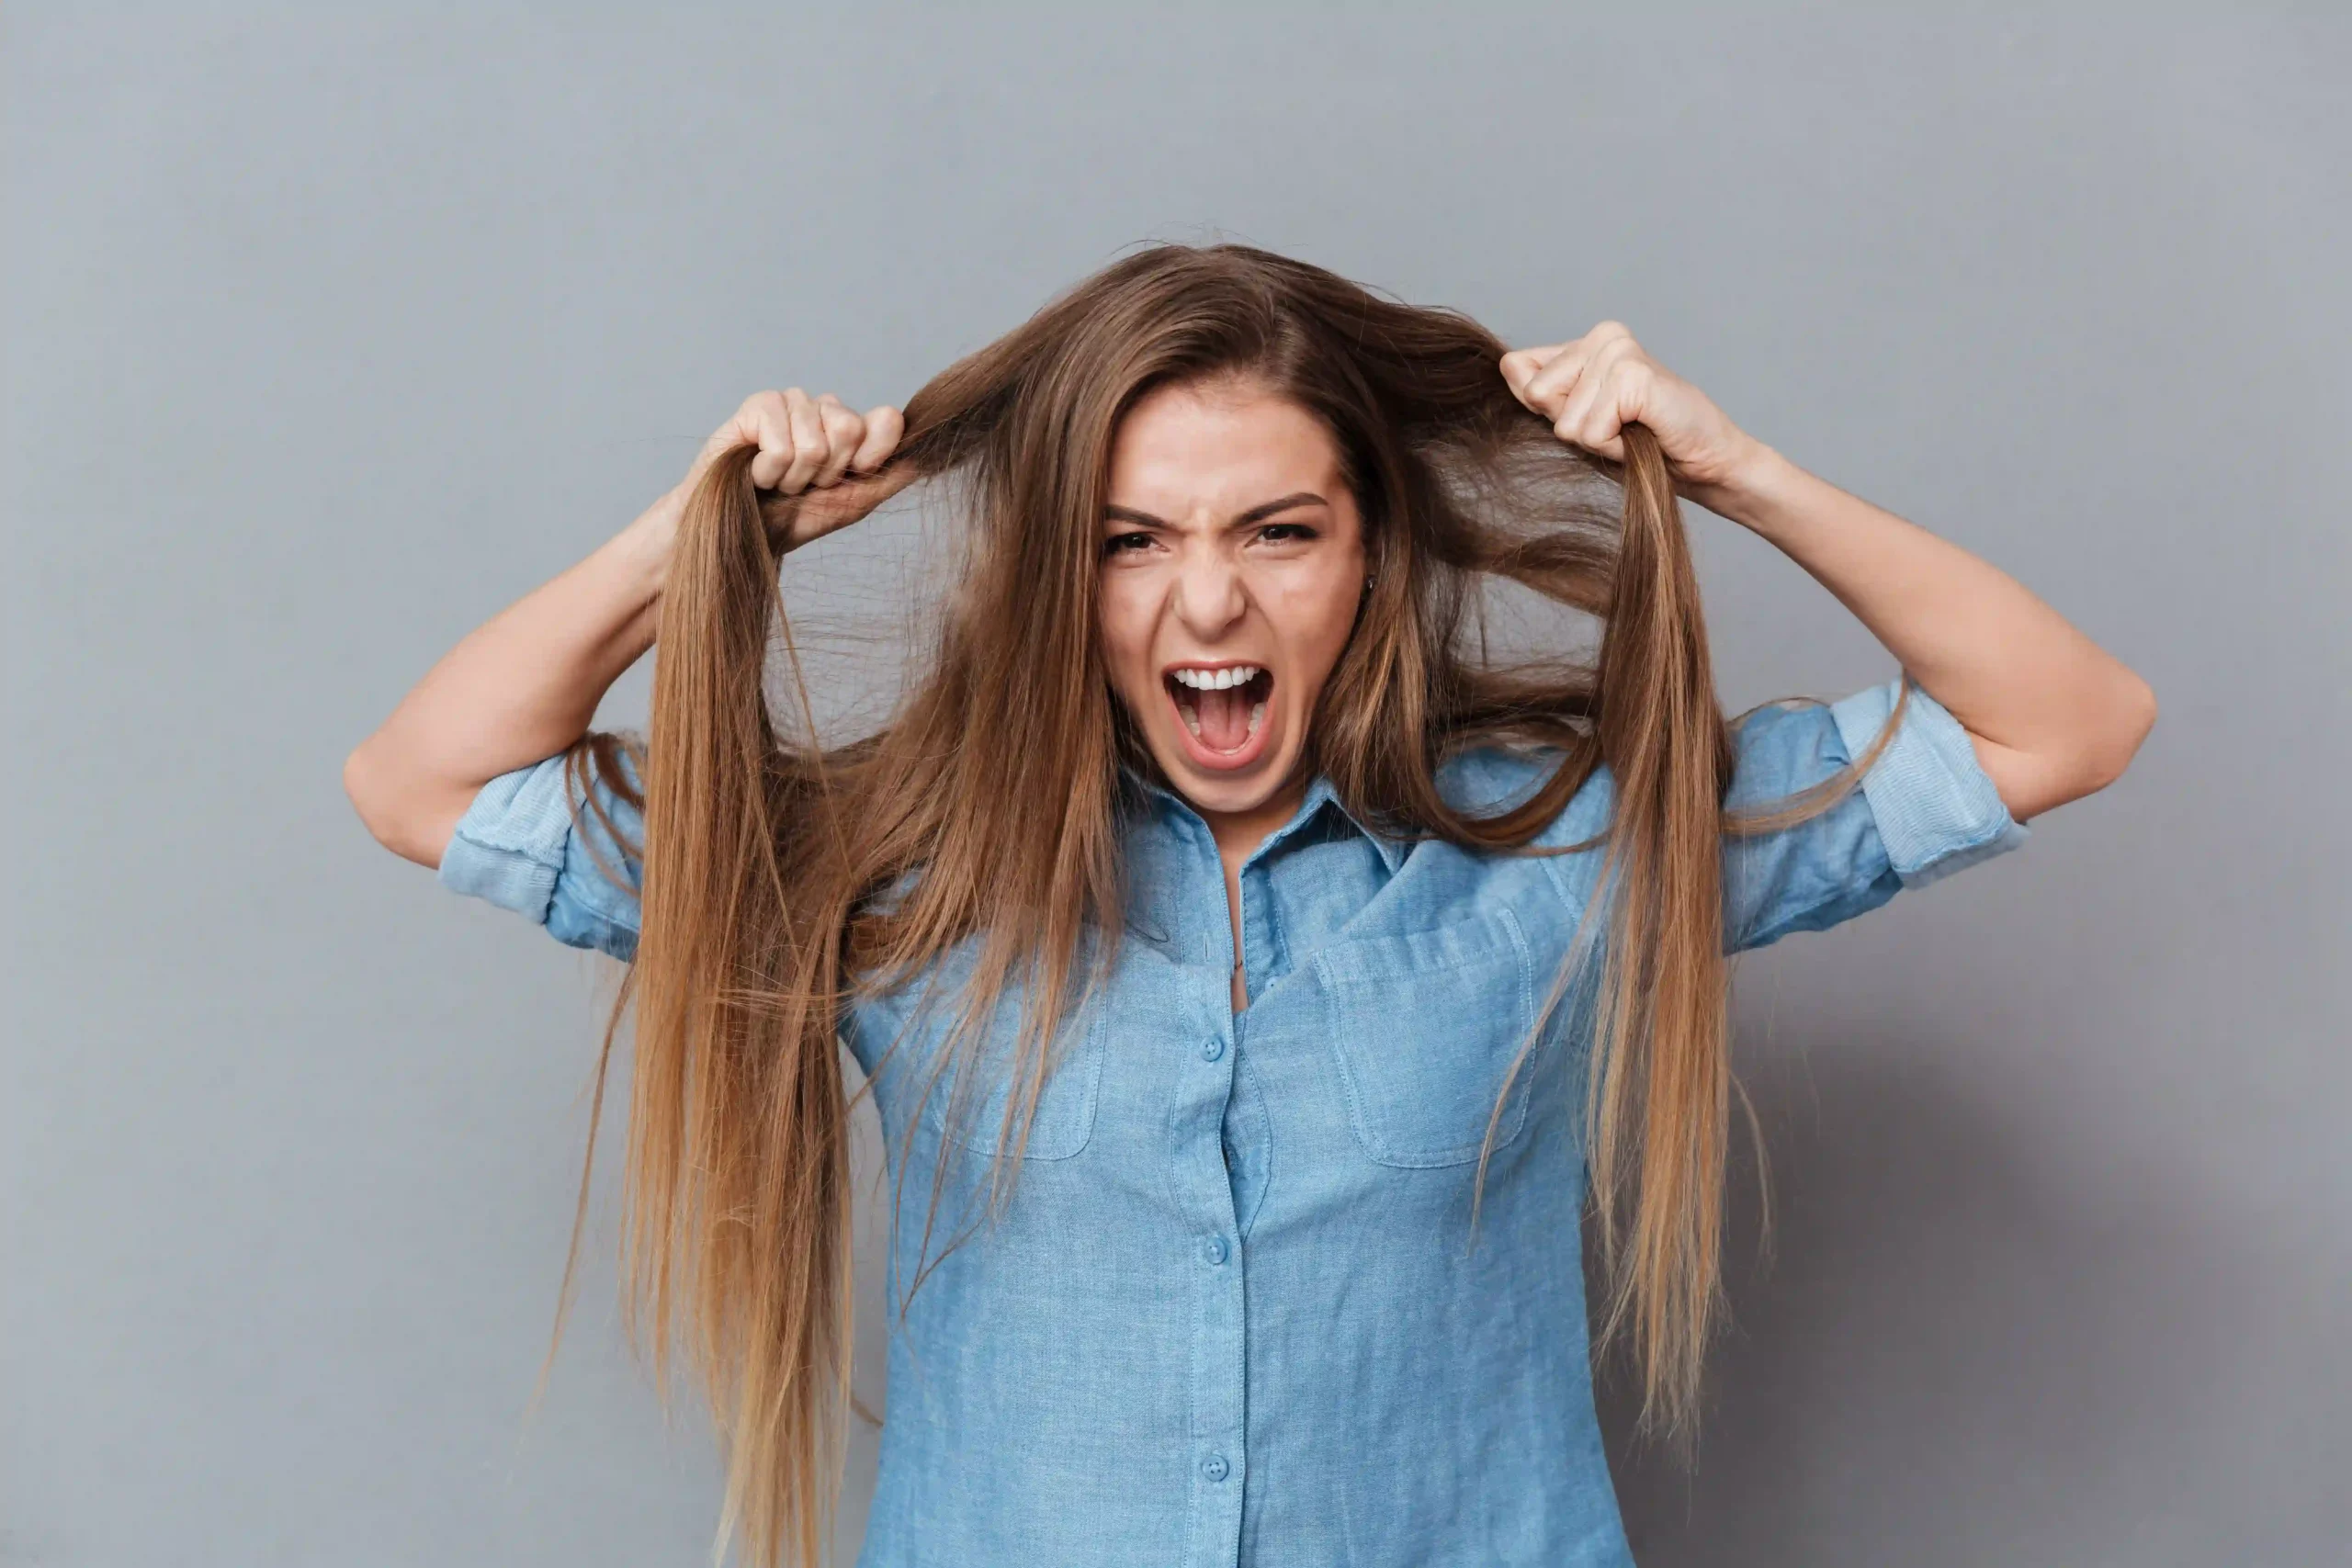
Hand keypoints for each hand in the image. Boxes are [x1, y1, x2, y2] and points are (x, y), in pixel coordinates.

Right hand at [661, 387, 913, 553]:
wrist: (738, 533)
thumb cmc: (791, 518)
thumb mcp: (850, 503)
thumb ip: (887, 476)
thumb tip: (923, 455)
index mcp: (852, 427)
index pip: (886, 423)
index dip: (866, 461)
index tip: (840, 481)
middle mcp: (824, 407)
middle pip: (849, 431)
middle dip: (823, 474)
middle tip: (800, 485)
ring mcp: (791, 402)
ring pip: (814, 444)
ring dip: (793, 479)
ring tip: (776, 482)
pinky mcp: (758, 405)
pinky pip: (782, 446)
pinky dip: (768, 474)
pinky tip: (756, 474)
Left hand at [1499, 323, 1761, 500]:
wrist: (1703, 462)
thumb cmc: (1644, 444)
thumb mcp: (1581, 418)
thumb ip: (1544, 393)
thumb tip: (1506, 365)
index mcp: (1587, 340)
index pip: (1518, 369)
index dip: (1548, 408)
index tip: (1592, 415)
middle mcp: (1604, 336)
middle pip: (1538, 397)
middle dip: (1573, 427)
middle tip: (1617, 426)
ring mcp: (1619, 352)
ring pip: (1565, 420)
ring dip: (1598, 441)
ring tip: (1632, 431)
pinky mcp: (1633, 375)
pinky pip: (1590, 430)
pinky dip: (1613, 446)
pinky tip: (1643, 433)